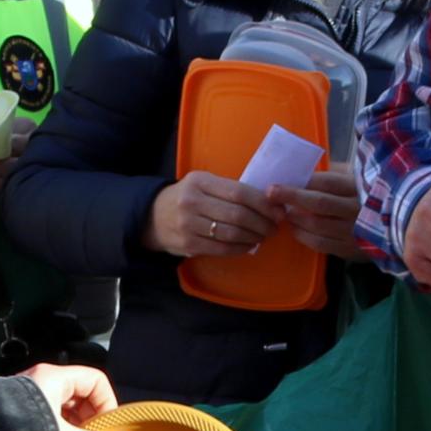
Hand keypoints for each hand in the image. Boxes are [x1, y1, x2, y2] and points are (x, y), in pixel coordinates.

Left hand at [19, 362, 133, 430]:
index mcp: (54, 378)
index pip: (95, 380)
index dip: (106, 402)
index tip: (107, 426)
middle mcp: (41, 380)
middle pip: (80, 393)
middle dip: (90, 417)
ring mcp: (29, 394)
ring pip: (63, 405)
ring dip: (75, 426)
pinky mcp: (19, 409)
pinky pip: (48, 414)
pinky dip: (59, 429)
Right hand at [146, 172, 275, 262]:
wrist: (152, 217)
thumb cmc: (187, 198)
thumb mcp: (203, 184)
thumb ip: (229, 190)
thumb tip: (268, 202)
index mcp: (200, 181)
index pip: (239, 192)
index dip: (263, 204)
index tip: (278, 211)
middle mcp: (192, 202)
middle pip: (237, 215)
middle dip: (262, 223)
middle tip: (274, 227)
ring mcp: (188, 224)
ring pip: (231, 233)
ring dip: (253, 237)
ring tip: (263, 236)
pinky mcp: (188, 244)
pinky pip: (222, 248)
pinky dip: (240, 248)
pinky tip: (248, 245)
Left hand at [266, 164, 368, 262]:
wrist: (398, 226)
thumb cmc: (369, 195)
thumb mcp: (358, 176)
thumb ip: (336, 171)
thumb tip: (306, 169)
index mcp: (360, 187)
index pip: (327, 182)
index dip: (301, 182)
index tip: (279, 181)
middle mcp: (357, 209)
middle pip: (319, 203)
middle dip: (291, 197)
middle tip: (270, 194)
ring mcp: (355, 232)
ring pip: (316, 226)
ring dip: (295, 219)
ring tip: (283, 212)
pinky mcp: (351, 249)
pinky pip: (321, 244)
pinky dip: (303, 236)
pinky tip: (295, 229)